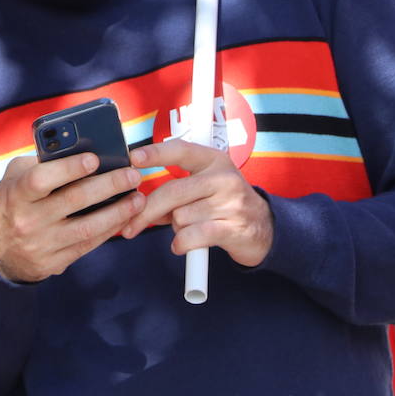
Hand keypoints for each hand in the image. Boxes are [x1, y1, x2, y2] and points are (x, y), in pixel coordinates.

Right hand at [0, 153, 143, 282]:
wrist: (0, 250)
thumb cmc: (15, 201)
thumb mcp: (16, 176)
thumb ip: (42, 162)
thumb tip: (82, 148)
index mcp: (17, 194)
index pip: (42, 179)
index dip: (69, 168)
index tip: (95, 158)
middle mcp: (28, 220)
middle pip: (73, 200)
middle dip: (108, 186)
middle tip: (133, 174)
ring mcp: (42, 244)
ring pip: (87, 227)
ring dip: (118, 212)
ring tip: (138, 198)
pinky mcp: (55, 263)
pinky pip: (88, 245)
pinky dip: (109, 230)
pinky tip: (125, 217)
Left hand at [120, 139, 273, 266]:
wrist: (265, 228)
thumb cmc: (225, 203)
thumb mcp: (205, 187)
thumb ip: (175, 191)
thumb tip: (138, 202)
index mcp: (213, 160)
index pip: (180, 150)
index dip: (155, 153)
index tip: (133, 158)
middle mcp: (223, 178)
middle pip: (172, 191)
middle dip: (147, 211)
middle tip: (130, 226)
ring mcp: (231, 203)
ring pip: (180, 217)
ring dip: (175, 228)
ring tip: (188, 228)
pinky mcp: (233, 228)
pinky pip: (193, 236)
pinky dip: (182, 243)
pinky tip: (182, 245)